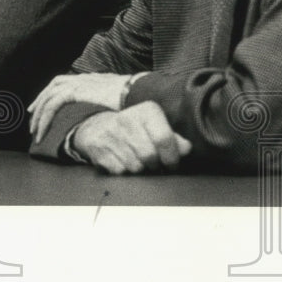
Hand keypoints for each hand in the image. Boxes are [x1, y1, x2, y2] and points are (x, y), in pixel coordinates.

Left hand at [28, 73, 137, 142]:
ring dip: (40, 114)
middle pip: (53, 86)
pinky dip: (45, 119)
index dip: (54, 93)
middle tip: (32, 117)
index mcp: (92, 79)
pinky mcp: (76, 92)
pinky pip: (52, 106)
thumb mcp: (122, 100)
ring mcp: (79, 83)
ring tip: (35, 132)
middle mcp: (83, 78)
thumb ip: (113, 104)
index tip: (46, 106)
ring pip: (49, 97)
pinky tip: (42, 133)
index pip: (66, 82)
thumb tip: (112, 115)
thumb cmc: (138, 98)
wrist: (141, 92)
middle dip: (40, 101)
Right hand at [72, 102, 191, 173]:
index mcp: (146, 111)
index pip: (164, 138)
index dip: (171, 157)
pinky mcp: (97, 147)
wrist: (96, 127)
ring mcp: (109, 133)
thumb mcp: (154, 128)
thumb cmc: (134, 130)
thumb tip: (186, 149)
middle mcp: (126, 118)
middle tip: (154, 164)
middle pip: (149, 155)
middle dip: (154, 165)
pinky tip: (122, 161)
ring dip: (139, 169)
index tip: (171, 164)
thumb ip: (173, 139)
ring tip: (137, 161)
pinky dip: (123, 171)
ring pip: (135, 166)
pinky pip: (119, 171)